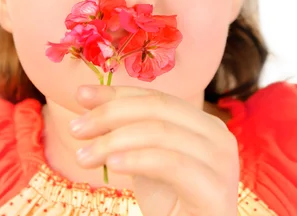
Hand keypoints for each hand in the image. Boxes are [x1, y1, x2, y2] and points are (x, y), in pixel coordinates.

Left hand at [70, 85, 239, 215]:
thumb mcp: (145, 160)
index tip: (81, 95)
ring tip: (83, 156)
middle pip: (157, 108)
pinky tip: (110, 165)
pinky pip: (170, 164)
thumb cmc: (171, 204)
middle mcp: (218, 135)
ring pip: (160, 133)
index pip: (155, 97)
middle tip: (76, 128)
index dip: (117, 93)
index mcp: (203, 123)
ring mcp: (221, 161)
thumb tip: (87, 99)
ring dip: (114, 140)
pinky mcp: (215, 190)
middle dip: (111, 113)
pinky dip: (136, 159)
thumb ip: (126, 130)